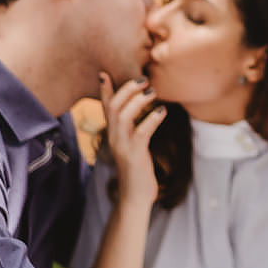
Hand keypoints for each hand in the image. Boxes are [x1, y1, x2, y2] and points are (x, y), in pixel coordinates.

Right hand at [99, 73, 165, 206]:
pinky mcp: (134, 154)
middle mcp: (114, 137)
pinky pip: (141, 132)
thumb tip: (147, 110)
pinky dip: (152, 119)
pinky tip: (162, 112)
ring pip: (123, 115)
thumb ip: (134, 128)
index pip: (105, 107)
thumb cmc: (138, 168)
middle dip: (127, 89)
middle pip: (113, 106)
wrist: (134, 195)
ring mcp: (123, 145)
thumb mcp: (133, 144)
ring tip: (153, 92)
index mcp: (113, 133)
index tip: (104, 72)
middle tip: (144, 79)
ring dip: (138, 100)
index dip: (104, 90)